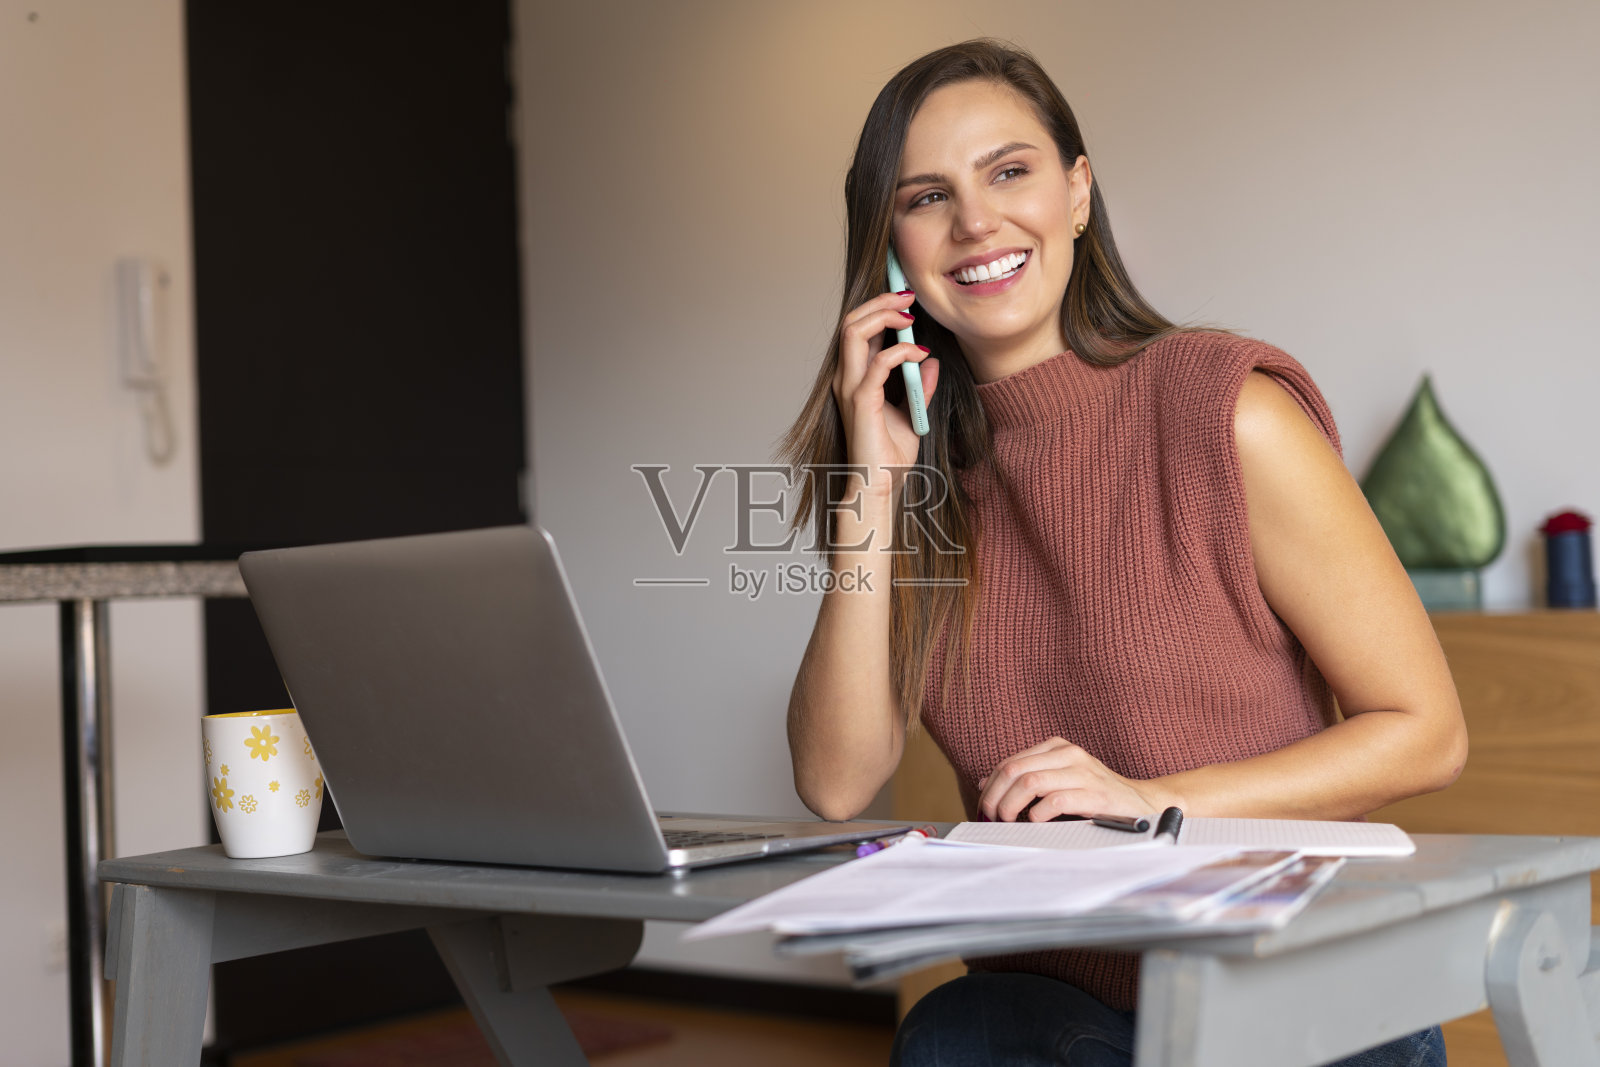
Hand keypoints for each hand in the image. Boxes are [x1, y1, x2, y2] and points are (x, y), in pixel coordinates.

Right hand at [832, 289, 938, 501]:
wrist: (879, 486)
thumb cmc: (889, 456)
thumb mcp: (912, 413)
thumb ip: (920, 386)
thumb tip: (930, 360)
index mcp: (855, 378)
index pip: (859, 330)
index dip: (879, 308)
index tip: (906, 299)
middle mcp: (846, 378)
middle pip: (851, 321)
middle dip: (879, 301)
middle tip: (908, 295)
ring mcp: (850, 388)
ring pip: (854, 332)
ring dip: (884, 315)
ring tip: (909, 314)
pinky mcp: (861, 400)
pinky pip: (880, 363)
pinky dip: (902, 351)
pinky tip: (921, 353)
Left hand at [976, 737, 1174, 822]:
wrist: (1140, 803)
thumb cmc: (1095, 794)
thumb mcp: (1057, 780)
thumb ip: (1026, 777)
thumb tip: (985, 782)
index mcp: (1055, 748)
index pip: (1009, 763)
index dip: (990, 788)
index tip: (984, 808)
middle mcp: (1068, 754)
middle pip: (1014, 770)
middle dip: (995, 797)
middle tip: (992, 818)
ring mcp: (1082, 772)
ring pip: (1029, 782)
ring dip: (1011, 806)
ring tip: (1010, 821)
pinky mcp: (1095, 794)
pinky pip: (1055, 801)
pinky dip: (1037, 814)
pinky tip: (1036, 822)